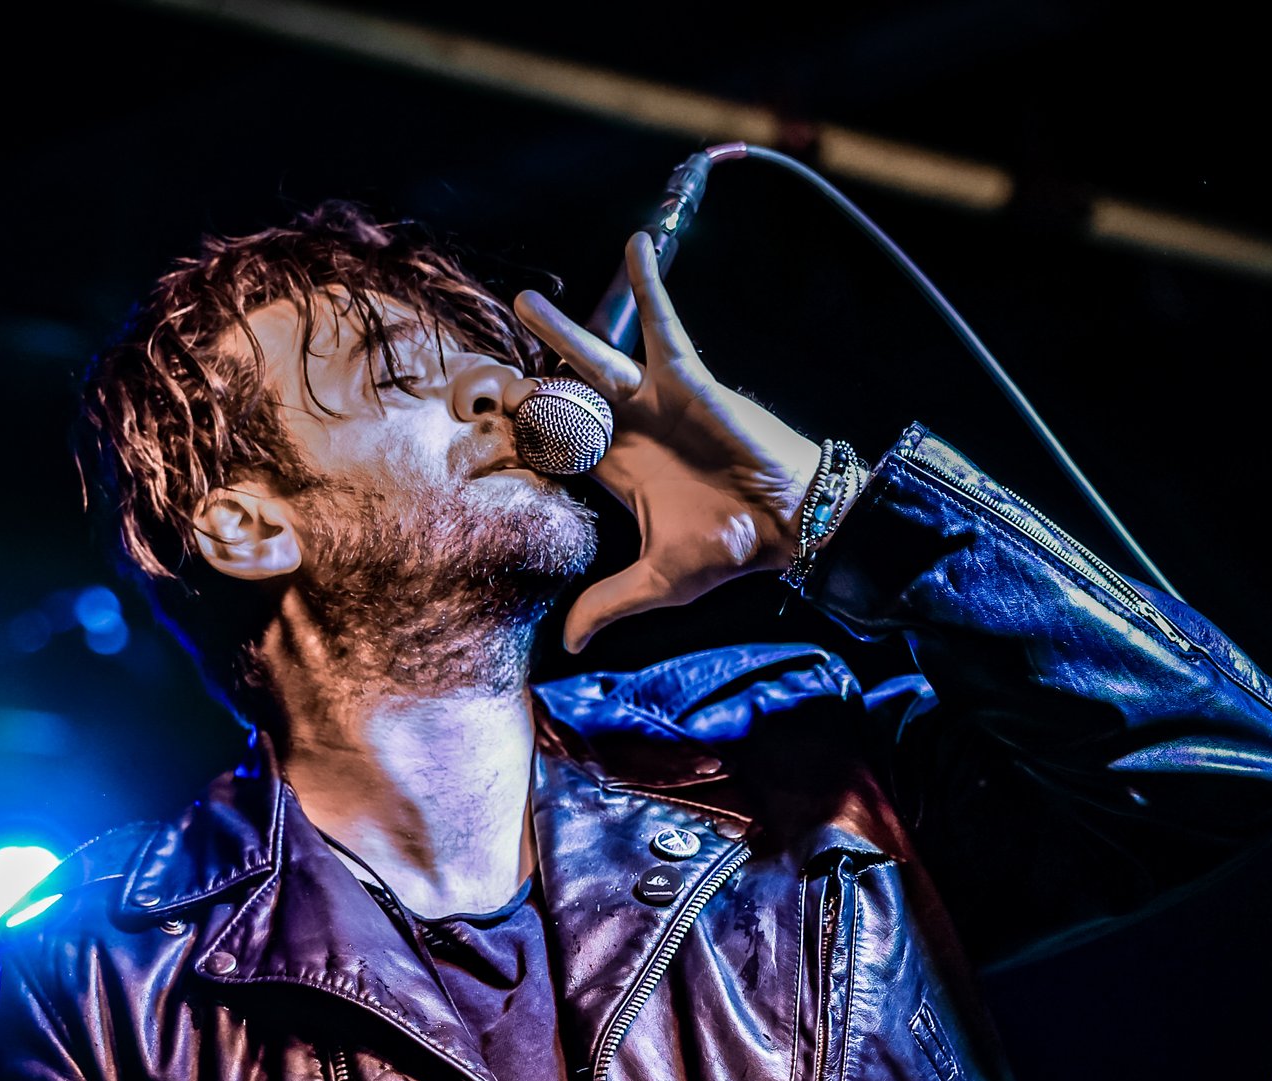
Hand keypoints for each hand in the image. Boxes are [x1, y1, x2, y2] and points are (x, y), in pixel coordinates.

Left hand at [515, 232, 824, 651]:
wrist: (787, 524)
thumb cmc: (730, 548)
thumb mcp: (659, 581)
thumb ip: (610, 602)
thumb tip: (569, 643)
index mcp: (616, 470)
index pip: (556, 447)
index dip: (523, 440)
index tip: (485, 436)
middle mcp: (629, 429)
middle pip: (563, 398)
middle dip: (527, 387)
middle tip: (490, 380)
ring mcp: (656, 400)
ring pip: (597, 357)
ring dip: (561, 330)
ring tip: (523, 302)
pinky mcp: (686, 378)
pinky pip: (664, 323)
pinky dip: (650, 285)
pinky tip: (634, 245)